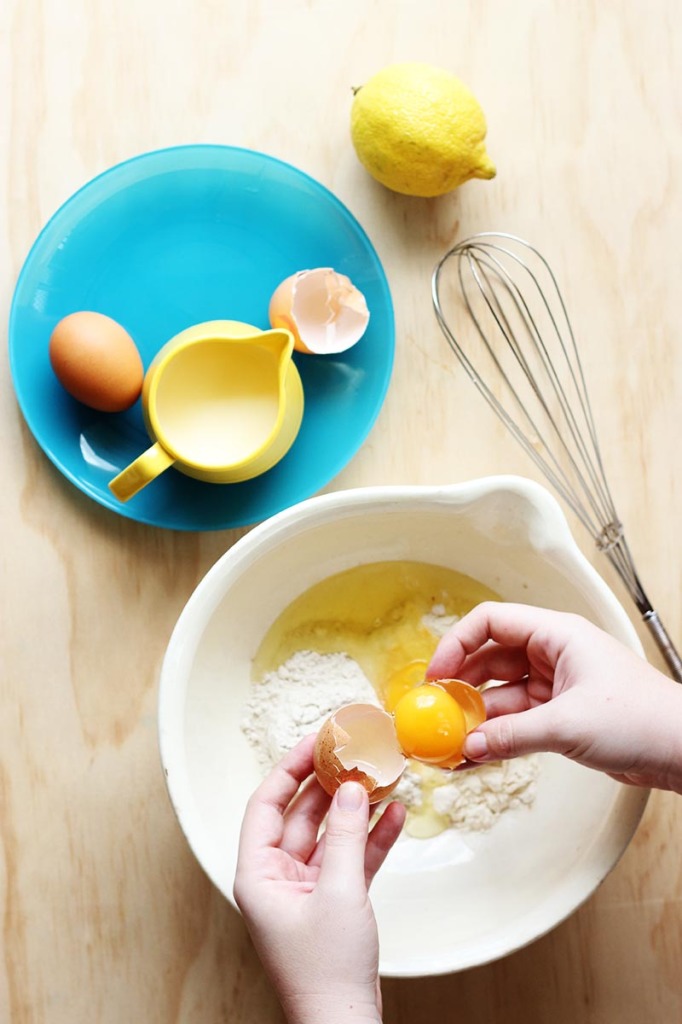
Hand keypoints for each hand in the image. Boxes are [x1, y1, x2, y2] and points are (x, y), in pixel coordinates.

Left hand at [233, 734, 405, 1023]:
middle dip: (329, 785)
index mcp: (258, 874)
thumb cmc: (326, 971)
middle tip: (353, 753)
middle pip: (301, 816)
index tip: (315, 742)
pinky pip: (350, 859)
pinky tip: (394, 815)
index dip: (290, 769)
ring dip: (355, 809)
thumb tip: (351, 788)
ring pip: (329, 835)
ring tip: (380, 776)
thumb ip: (344, 835)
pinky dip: (371, 839)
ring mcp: (306, 890)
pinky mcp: (333, 903)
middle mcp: (277, 878)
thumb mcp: (338, 892)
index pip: (266, 805)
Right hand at [426, 601, 681, 791]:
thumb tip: (468, 746)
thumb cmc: (641, 719)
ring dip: (476, 718)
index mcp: (556, 635)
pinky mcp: (560, 716)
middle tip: (435, 713)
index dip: (457, 643)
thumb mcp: (568, 725)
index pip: (492, 622)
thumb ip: (512, 735)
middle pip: (490, 659)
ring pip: (501, 695)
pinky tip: (474, 756)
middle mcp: (552, 655)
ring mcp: (556, 686)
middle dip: (461, 686)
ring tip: (449, 743)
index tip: (436, 675)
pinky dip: (495, 737)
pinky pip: (516, 721)